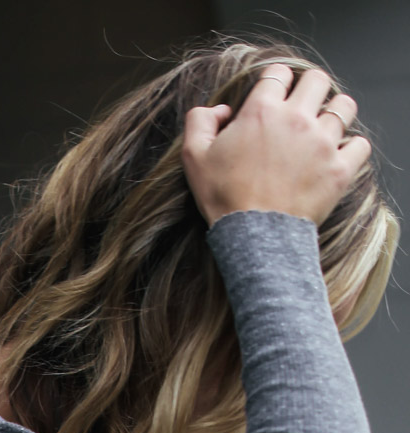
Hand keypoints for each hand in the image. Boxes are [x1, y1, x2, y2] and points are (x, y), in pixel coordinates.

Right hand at [183, 63, 371, 226]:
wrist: (253, 237)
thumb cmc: (223, 198)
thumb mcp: (194, 157)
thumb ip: (200, 121)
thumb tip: (222, 109)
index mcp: (262, 111)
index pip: (279, 73)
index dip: (276, 80)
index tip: (275, 94)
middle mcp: (296, 119)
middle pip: (317, 79)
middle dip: (310, 87)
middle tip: (303, 105)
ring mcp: (322, 143)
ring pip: (344, 106)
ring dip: (335, 112)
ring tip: (325, 126)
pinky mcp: (340, 169)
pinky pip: (360, 144)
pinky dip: (353, 147)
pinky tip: (340, 154)